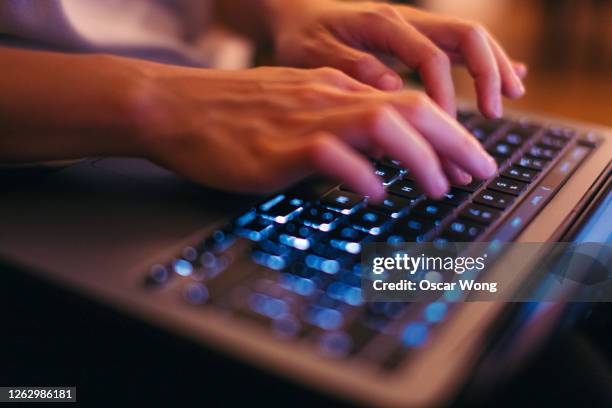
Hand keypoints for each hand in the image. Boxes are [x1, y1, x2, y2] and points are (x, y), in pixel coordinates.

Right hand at [135, 66, 496, 200]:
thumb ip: (333, 119)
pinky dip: (363, 175)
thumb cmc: (232, 113)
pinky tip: (376, 193)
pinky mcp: (281, 146)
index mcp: (333, 87)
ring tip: (441, 187)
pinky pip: (334, 155)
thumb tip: (370, 151)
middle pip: (410, 108)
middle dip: (455, 142)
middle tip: (480, 172)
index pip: (406, 102)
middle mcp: (328, 97)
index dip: (447, 131)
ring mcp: (306, 118)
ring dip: (421, 157)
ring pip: (383, 125)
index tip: (469, 159)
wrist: (177, 108)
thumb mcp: (294, 105)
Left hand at [268, 0, 526, 117]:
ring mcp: (414, 26)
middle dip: (488, 73)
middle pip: (466, 36)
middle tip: (496, 113)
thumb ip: (353, 69)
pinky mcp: (415, 37)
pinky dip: (484, 62)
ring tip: (515, 96)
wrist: (294, 14)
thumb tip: (394, 88)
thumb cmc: (300, 38)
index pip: (431, 58)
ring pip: (469, 38)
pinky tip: (507, 78)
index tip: (446, 131)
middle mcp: (406, 20)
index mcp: (383, 25)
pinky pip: (459, 46)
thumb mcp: (314, 55)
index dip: (445, 95)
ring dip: (495, 66)